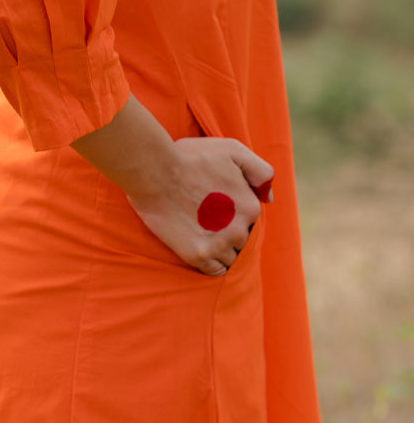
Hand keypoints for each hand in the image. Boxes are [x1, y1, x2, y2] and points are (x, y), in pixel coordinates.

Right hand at [126, 137, 273, 275]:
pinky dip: (211, 264)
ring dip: (221, 250)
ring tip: (203, 236)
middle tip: (208, 221)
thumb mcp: (233, 150)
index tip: (218, 207)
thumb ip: (260, 171)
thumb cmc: (191, 157)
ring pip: (231, 258)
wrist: (155, 170)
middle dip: (229, 233)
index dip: (235, 215)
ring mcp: (219, 244)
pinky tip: (201, 251)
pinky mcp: (198, 256)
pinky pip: (215, 271)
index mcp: (250, 206)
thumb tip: (268, 199)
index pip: (251, 221)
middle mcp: (239, 228)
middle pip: (242, 241)